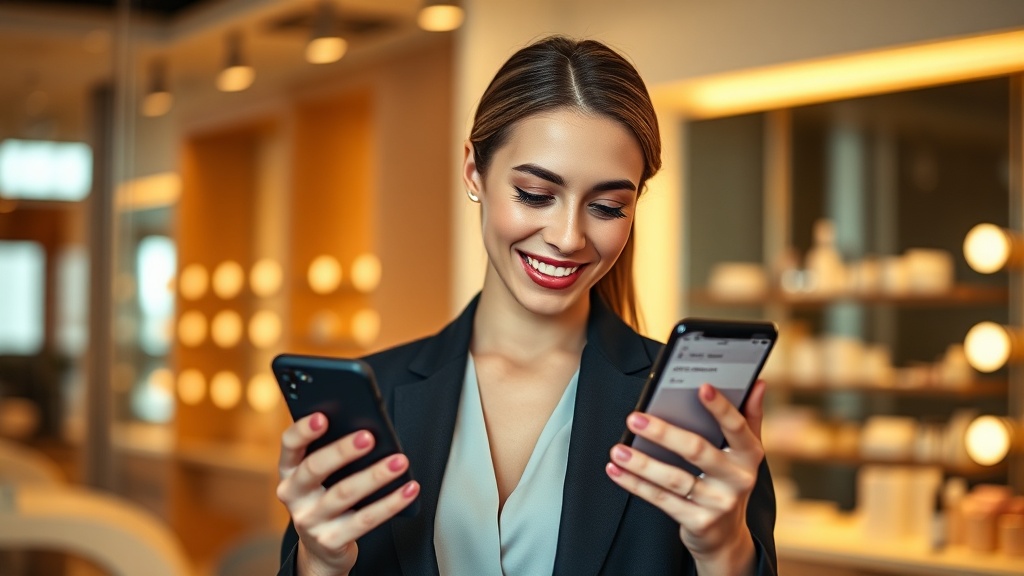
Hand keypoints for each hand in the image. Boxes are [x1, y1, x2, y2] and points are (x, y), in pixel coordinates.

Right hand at [276, 412, 419, 575]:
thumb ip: (334, 453)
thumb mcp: (322, 476)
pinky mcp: (330, 541)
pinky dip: (391, 503)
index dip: (303, 430)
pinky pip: (365, 520)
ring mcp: (310, 520)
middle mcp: (293, 495)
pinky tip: (409, 489)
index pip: (290, 445)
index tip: (323, 417)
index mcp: (290, 470)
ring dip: (375, 475)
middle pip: (314, 468)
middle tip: (369, 437)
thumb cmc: (327, 496)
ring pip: (344, 493)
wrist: (323, 548)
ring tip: (399, 461)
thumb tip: (368, 431)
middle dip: (343, 451)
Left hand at [605, 380, 766, 575]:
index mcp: (749, 455)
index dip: (721, 407)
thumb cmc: (729, 482)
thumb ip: (749, 417)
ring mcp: (719, 503)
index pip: (737, 426)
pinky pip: (662, 500)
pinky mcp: (698, 522)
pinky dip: (636, 484)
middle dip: (664, 433)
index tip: (701, 387)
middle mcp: (738, 479)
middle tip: (635, 418)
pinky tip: (617, 471)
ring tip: (618, 450)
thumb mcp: (744, 454)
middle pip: (697, 451)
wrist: (726, 538)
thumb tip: (758, 384)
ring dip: (642, 463)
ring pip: (674, 479)